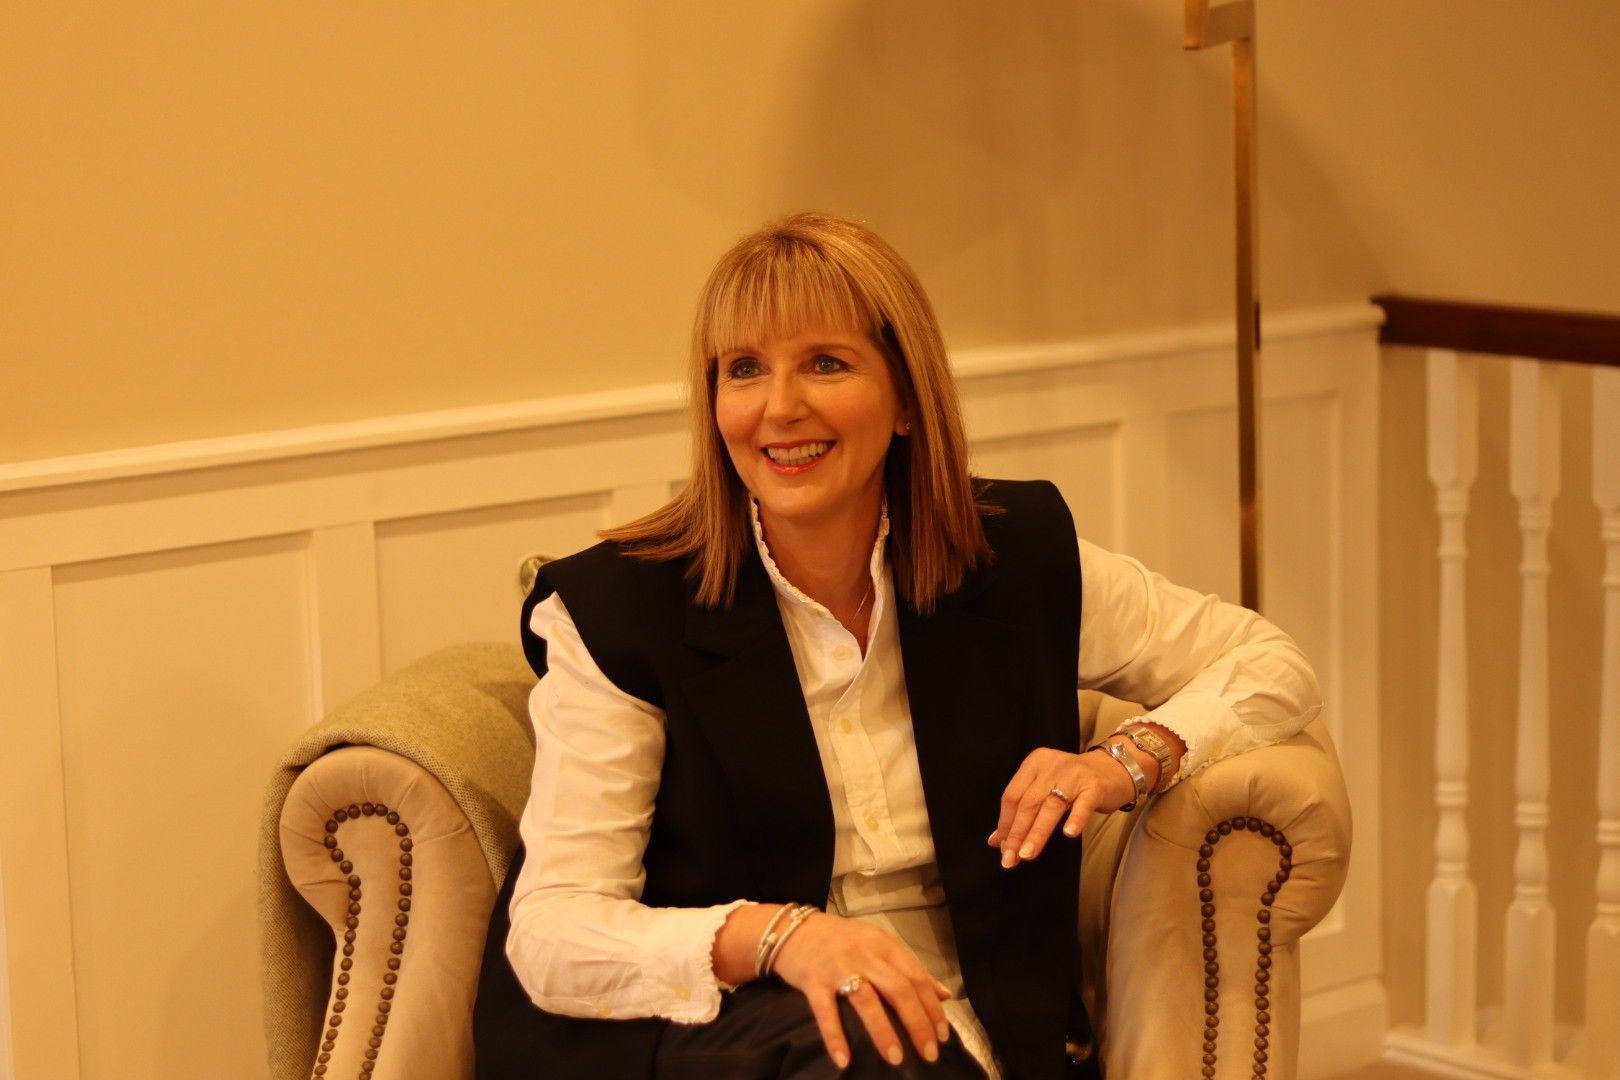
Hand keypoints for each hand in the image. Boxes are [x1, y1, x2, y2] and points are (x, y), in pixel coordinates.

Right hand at [770, 910, 952, 1069]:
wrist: (793, 929)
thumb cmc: (841, 941)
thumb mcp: (878, 945)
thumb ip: (909, 968)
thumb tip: (944, 994)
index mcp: (884, 944)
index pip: (916, 977)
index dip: (932, 1008)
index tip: (942, 1036)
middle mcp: (864, 953)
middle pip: (898, 989)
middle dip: (917, 1023)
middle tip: (929, 1053)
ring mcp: (837, 966)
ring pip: (867, 999)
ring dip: (883, 1031)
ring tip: (895, 1058)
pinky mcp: (812, 979)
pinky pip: (825, 1011)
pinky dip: (835, 1037)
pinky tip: (844, 1060)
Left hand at [987, 745, 1138, 867]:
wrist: (1113, 770)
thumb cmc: (1074, 783)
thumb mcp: (1045, 791)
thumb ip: (1022, 812)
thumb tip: (996, 841)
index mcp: (1034, 765)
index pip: (1012, 796)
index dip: (1005, 823)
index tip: (1001, 847)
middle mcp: (1052, 767)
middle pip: (1028, 803)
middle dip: (1016, 833)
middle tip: (1010, 858)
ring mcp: (1074, 775)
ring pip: (1051, 806)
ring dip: (1037, 833)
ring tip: (1027, 854)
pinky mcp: (1095, 786)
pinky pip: (1083, 804)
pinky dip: (1075, 819)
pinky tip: (1068, 834)